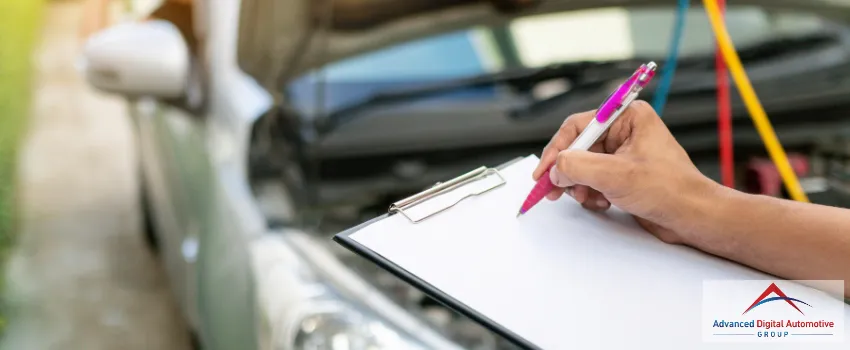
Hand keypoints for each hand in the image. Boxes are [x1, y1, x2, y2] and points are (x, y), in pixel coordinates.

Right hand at [532, 100, 721, 243]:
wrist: (692, 217)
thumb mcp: (615, 175)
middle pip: (579, 147)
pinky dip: (591, 192)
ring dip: (579, 185)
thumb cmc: (669, 189)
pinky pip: (594, 179)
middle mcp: (625, 131)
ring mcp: (625, 154)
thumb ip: (577, 167)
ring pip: (584, 166)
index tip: (544, 172)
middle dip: (567, 171)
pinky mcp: (624, 175)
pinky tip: (601, 203)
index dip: (557, 149)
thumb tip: (555, 168)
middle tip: (553, 191)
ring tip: (586, 199)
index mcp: (628, 117)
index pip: (578, 126)